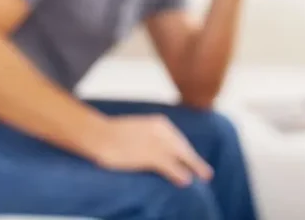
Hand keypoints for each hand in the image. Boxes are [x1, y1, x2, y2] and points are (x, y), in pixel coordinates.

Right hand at [92, 114, 213, 186]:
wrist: (98, 134)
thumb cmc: (110, 133)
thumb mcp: (134, 130)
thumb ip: (148, 136)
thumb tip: (152, 149)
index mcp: (158, 122)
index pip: (178, 139)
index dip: (186, 152)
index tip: (191, 159)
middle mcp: (162, 131)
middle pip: (184, 148)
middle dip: (194, 160)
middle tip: (206, 173)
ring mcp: (158, 143)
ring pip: (182, 158)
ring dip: (193, 168)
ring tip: (203, 177)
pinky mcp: (152, 156)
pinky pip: (172, 167)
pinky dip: (180, 174)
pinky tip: (185, 181)